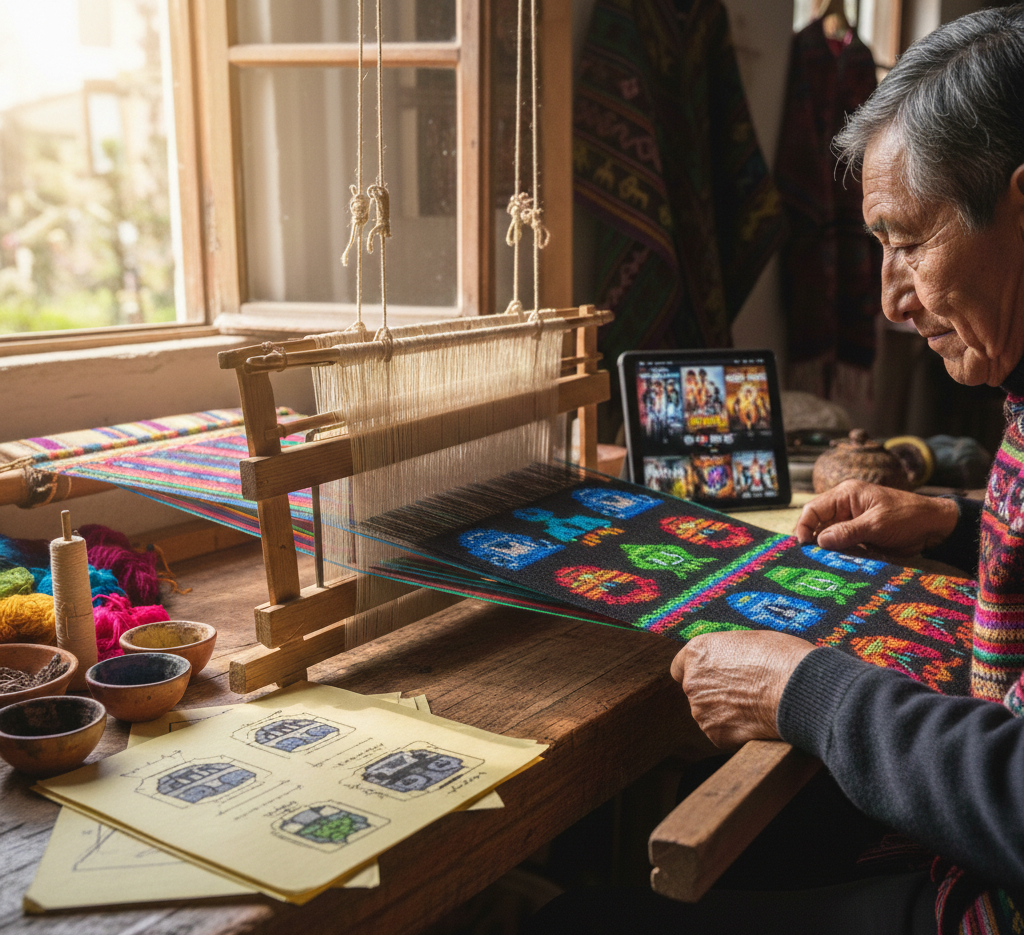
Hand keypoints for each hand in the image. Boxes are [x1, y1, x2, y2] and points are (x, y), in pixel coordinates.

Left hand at [670, 631, 813, 747]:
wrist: (799, 691)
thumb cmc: (781, 659)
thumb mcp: (749, 640)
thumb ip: (727, 653)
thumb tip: (730, 661)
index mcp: (697, 653)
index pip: (680, 666)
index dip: (697, 672)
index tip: (712, 676)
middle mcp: (692, 682)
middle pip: (696, 691)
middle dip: (714, 693)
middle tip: (743, 691)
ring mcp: (702, 710)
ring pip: (709, 713)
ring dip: (725, 712)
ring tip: (755, 704)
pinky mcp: (715, 734)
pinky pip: (722, 733)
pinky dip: (736, 731)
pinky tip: (756, 720)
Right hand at [794, 480, 958, 555]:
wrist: (936, 528)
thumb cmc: (908, 516)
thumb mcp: (876, 524)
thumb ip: (847, 532)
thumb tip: (819, 541)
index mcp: (846, 495)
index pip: (813, 509)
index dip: (804, 526)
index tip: (804, 545)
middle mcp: (845, 508)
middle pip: (819, 526)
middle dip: (816, 543)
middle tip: (813, 560)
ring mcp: (852, 524)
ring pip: (830, 540)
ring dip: (830, 552)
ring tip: (828, 565)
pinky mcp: (861, 538)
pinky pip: (844, 548)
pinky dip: (843, 557)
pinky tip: (842, 566)